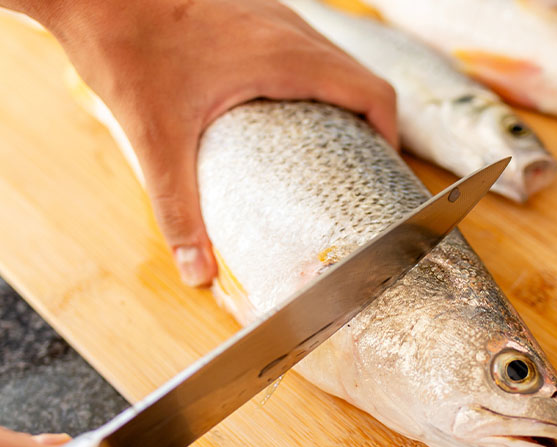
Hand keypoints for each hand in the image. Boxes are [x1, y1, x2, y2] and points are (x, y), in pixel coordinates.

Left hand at [36, 0, 397, 285]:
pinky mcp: (252, 10)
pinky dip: (314, 80)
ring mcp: (272, 14)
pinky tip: (282, 108)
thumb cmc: (126, 43)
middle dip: (371, 124)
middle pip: (361, 78)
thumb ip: (179, 208)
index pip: (372, 94)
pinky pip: (305, 46)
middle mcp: (290, 29)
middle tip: (358, 166)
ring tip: (328, 143)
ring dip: (343, 99)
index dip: (390, 134)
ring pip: (335, 59)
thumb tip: (196, 270)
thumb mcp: (156, 137)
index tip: (384, 168)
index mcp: (287, 58)